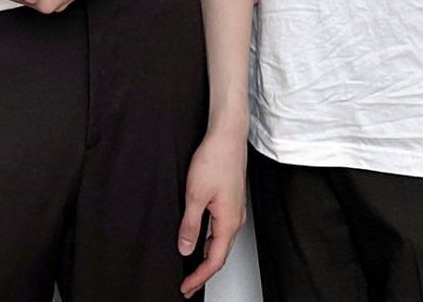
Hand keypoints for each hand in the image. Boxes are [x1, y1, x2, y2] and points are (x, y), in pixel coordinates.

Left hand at [177, 125, 246, 295]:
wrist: (228, 136)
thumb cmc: (215, 159)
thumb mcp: (195, 194)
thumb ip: (190, 225)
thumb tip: (186, 248)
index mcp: (229, 222)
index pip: (214, 260)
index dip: (200, 277)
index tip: (186, 287)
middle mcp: (235, 219)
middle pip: (220, 255)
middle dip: (203, 273)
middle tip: (188, 285)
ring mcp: (235, 210)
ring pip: (221, 242)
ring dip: (206, 257)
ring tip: (192, 269)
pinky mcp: (231, 201)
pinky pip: (221, 230)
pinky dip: (210, 242)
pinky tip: (200, 240)